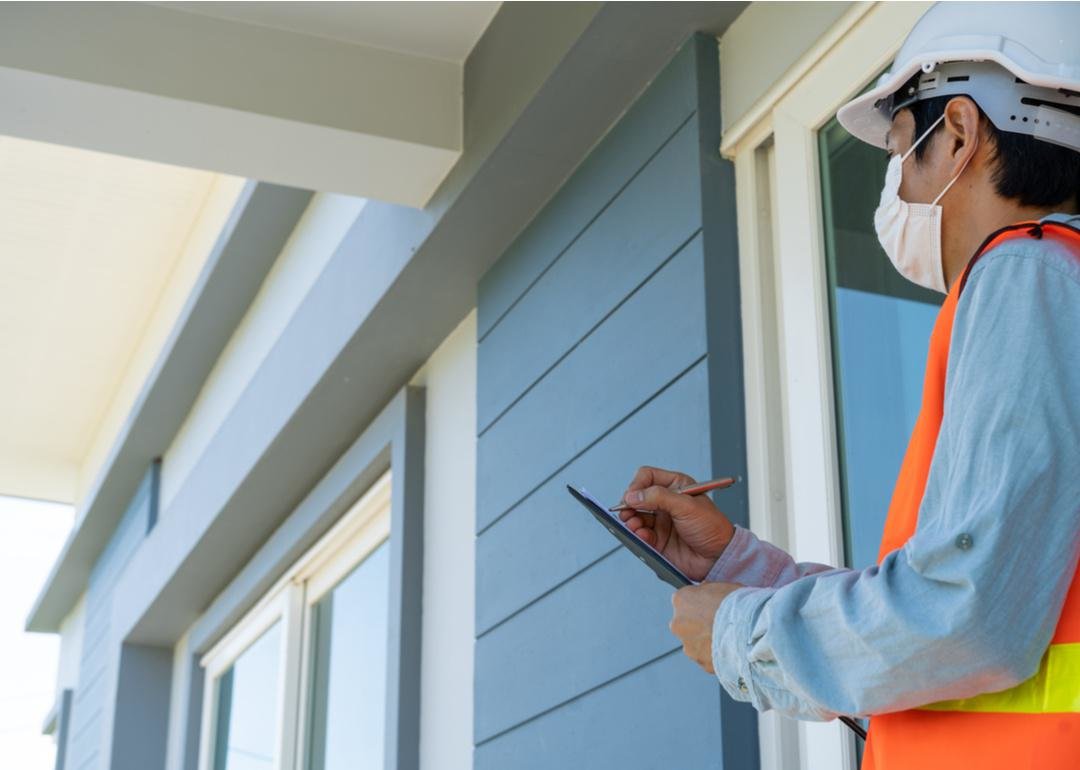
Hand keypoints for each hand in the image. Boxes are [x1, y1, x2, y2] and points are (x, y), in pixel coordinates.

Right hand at [618, 466, 735, 580]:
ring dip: (630, 520)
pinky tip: (642, 536)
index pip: (647, 477)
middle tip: (626, 511)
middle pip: (637, 497)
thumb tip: (633, 495)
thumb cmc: (712, 527)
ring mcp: (661, 521)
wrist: (719, 557)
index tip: (632, 496)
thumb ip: (659, 497)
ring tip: (632, 525)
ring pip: (635, 516)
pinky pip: (640, 534)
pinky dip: (637, 535)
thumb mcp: (687, 506)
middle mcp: (666, 502)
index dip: (637, 485)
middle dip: (629, 504)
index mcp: (676, 486)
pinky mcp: (658, 540)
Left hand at [670, 582, 742, 672]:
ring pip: (695, 642)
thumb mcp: (721, 586)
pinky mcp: (700, 662)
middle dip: (699, 624)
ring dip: (706, 641)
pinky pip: (706, 657)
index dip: (699, 603)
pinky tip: (729, 649)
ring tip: (727, 638)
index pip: (684, 600)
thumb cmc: (739, 606)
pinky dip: (715, 654)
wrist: (751, 632)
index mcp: (681, 599)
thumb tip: (707, 596)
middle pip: (686, 623)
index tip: (710, 607)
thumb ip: (706, 592)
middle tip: (719, 623)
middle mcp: (678, 623)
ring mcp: (688, 645)